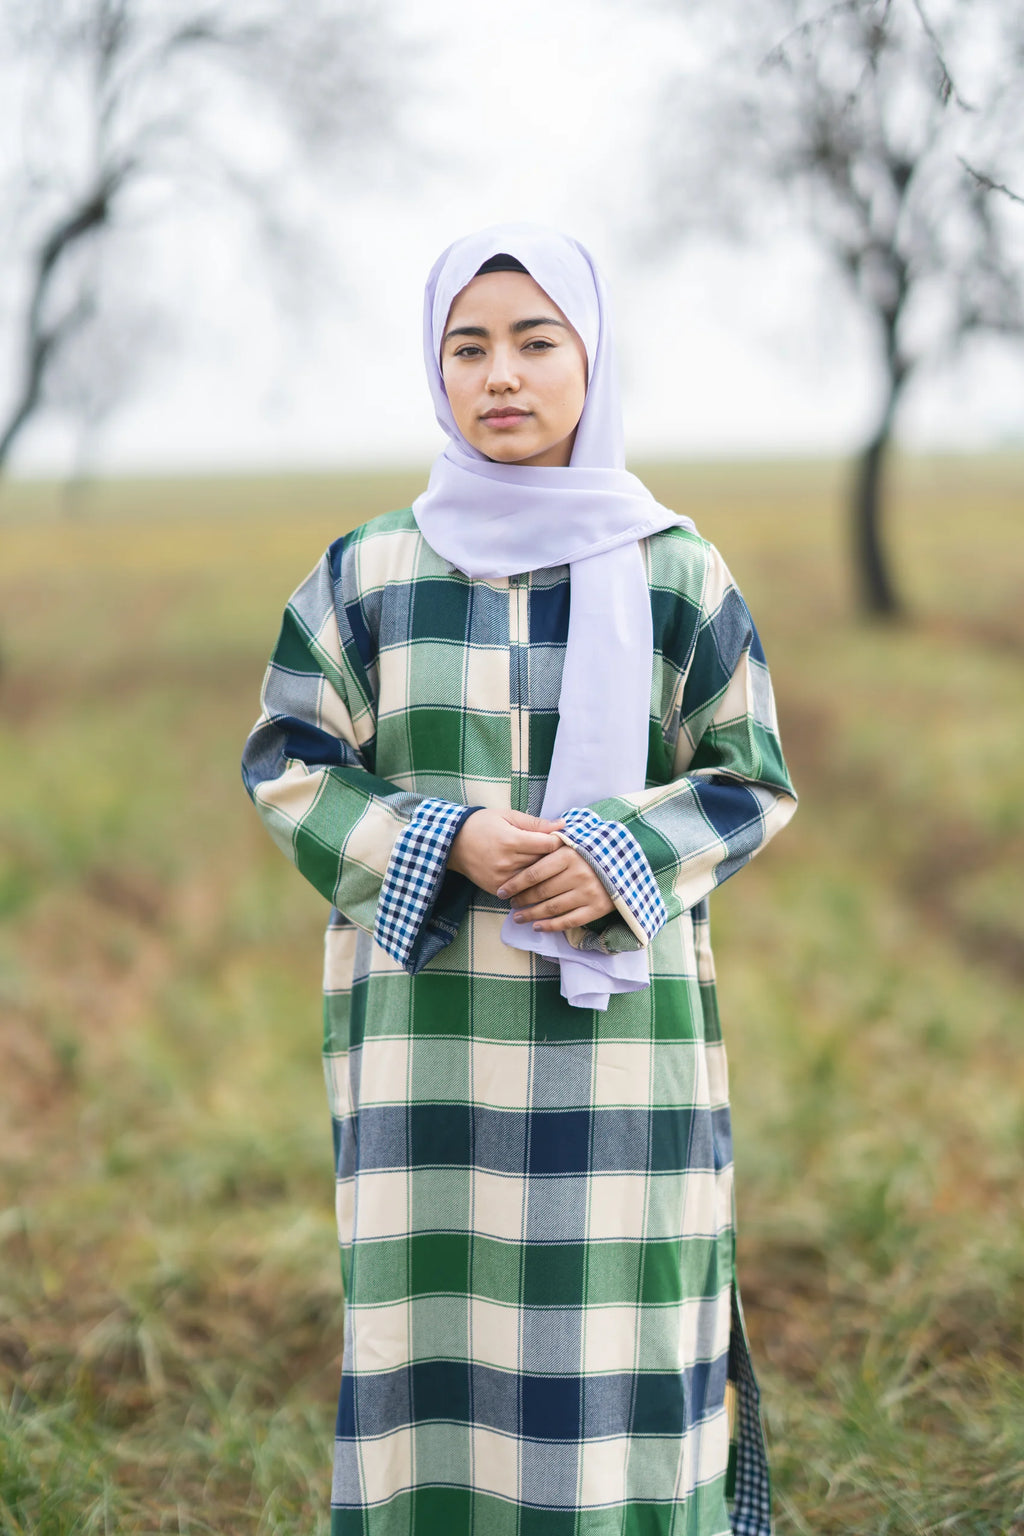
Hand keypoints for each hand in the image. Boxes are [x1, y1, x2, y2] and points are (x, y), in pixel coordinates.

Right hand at [448, 808, 564, 895]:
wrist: (453, 843)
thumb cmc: (482, 824)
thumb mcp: (508, 816)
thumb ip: (536, 822)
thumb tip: (562, 824)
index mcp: (512, 840)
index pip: (549, 845)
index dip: (558, 841)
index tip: (559, 838)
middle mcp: (508, 862)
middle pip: (544, 863)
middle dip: (553, 857)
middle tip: (558, 851)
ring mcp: (502, 878)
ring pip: (536, 879)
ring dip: (543, 872)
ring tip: (546, 864)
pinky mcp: (497, 889)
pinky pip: (522, 890)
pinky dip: (529, 884)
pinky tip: (531, 875)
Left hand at [498, 844, 614, 932]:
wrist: (627, 864)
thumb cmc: (593, 850)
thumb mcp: (574, 840)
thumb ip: (552, 841)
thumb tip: (526, 839)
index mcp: (568, 855)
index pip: (534, 873)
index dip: (515, 884)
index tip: (502, 891)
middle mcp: (578, 874)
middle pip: (540, 892)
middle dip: (521, 900)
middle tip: (510, 903)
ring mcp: (588, 893)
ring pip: (551, 908)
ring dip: (531, 915)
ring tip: (518, 917)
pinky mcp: (596, 908)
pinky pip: (568, 921)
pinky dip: (551, 926)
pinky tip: (538, 927)